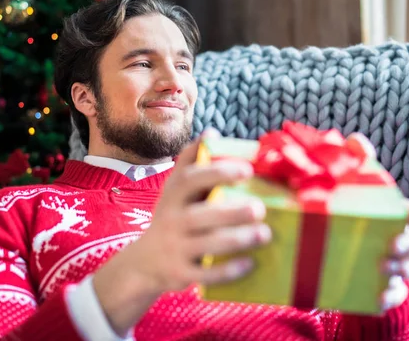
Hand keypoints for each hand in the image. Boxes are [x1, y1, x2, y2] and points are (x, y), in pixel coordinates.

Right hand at [130, 128, 271, 292]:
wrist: (144, 262)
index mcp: (173, 197)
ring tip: (264, 234)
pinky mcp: (182, 274)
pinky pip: (205, 275)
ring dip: (236, 240)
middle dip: (230, 212)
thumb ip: (191, 161)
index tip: (246, 170)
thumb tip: (211, 132)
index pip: (189, 180)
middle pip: (199, 216)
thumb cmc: (171, 217)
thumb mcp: (174, 189)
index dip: (216, 173)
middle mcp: (171, 221)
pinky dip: (227, 272)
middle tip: (260, 207)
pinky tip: (250, 263)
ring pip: (205, 246)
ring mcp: (175, 249)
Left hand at [347, 133, 408, 311]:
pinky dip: (387, 296)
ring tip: (382, 266)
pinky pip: (392, 297)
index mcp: (397, 217)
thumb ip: (356, 161)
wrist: (344, 254)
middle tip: (393, 242)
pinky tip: (376, 294)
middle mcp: (403, 242)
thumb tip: (353, 140)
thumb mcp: (354, 187)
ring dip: (402, 269)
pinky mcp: (381, 290)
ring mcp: (395, 267)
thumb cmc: (357, 214)